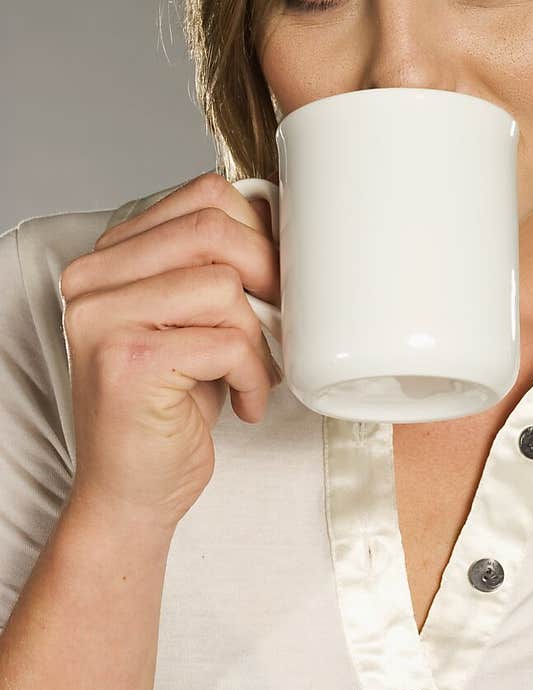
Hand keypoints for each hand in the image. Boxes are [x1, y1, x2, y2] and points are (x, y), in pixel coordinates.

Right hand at [58, 171, 281, 536]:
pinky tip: (242, 402)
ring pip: (223, 286)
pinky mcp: (129, 362)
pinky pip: (227, 341)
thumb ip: (213, 266)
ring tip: (251, 374)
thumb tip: (282, 220)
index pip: (202, 196)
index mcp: (108, 258)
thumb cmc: (170, 407)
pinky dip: (253, 376)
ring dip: (258, 337)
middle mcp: (92, 281)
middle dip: (267, 274)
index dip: (259, 231)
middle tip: (280, 321)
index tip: (276, 276)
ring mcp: (104, 320)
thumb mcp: (192, 321)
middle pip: (213, 229)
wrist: (131, 493)